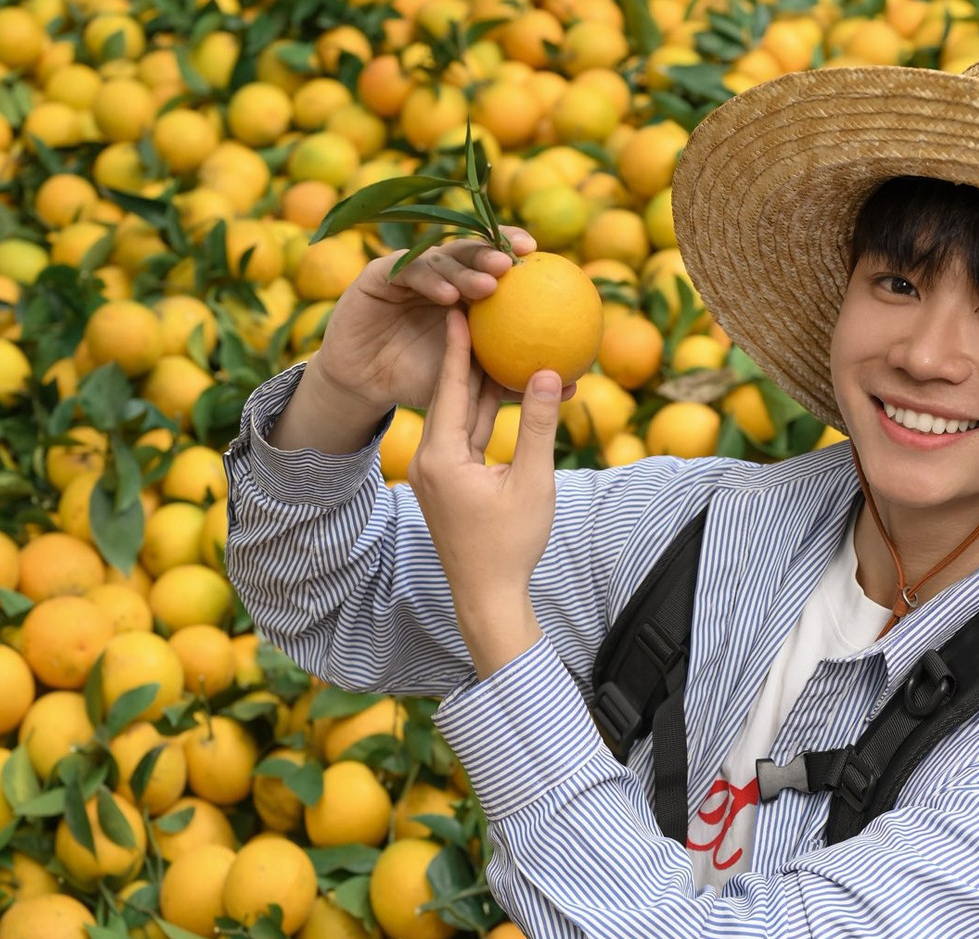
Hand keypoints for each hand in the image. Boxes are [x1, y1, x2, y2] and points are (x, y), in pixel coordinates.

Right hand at [312, 227, 539, 415]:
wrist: (366, 386)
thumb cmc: (423, 382)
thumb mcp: (474, 383)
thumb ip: (516, 377)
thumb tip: (574, 383)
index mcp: (463, 288)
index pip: (492, 261)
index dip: (514, 251)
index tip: (540, 257)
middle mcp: (437, 273)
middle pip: (468, 251)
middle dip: (493, 250)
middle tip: (515, 261)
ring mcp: (407, 271)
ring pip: (440, 258)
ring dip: (464, 267)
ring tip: (488, 284)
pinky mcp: (377, 276)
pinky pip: (405, 272)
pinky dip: (428, 281)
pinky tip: (448, 295)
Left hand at [406, 310, 558, 676]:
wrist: (487, 597)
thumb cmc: (511, 545)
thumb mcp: (531, 482)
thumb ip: (535, 425)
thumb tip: (549, 372)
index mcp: (441, 457)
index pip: (448, 386)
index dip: (455, 342)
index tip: (459, 302)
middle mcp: (429, 458)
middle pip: (450, 393)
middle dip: (465, 350)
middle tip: (480, 306)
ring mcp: (437, 470)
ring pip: (461, 413)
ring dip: (478, 379)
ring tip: (494, 333)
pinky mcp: (449, 480)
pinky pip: (467, 434)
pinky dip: (485, 411)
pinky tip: (504, 385)